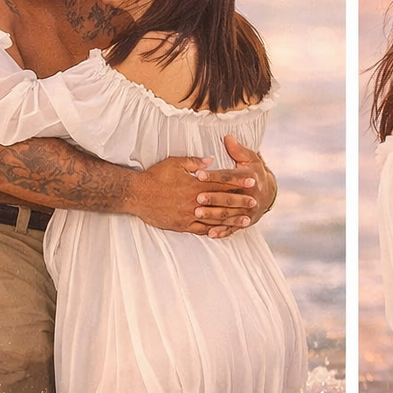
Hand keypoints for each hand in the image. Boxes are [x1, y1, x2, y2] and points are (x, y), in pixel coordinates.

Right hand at [127, 155, 260, 235]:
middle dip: (240, 202)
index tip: (251, 181)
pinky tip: (224, 232)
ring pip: (215, 219)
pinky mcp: (182, 225)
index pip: (221, 183)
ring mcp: (189, 215)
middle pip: (222, 202)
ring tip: (247, 221)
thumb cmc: (154, 176)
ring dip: (233, 220)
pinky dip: (214, 231)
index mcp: (195, 184)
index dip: (237, 182)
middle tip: (255, 202)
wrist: (137, 195)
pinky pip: (202, 230)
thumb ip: (194, 162)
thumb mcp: (174, 163)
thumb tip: (209, 160)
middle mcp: (194, 201)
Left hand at [194, 135, 274, 237]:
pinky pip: (233, 228)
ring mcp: (248, 211)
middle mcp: (250, 196)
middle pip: (229, 197)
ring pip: (229, 214)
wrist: (268, 192)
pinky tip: (210, 234)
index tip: (198, 174)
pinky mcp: (245, 222)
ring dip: (213, 215)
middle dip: (213, 198)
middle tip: (196, 197)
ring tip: (197, 213)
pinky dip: (222, 232)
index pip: (229, 176)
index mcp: (249, 178)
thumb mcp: (249, 158)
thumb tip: (228, 138)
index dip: (214, 175)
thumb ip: (237, 150)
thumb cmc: (254, 171)